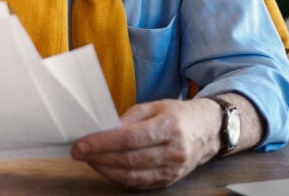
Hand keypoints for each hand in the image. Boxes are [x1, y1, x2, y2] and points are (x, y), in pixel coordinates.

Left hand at [70, 98, 221, 187]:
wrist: (208, 130)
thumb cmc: (179, 115)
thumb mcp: (155, 106)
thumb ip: (129, 118)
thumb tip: (104, 131)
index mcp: (169, 127)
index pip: (130, 138)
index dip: (103, 143)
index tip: (83, 144)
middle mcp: (173, 150)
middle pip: (128, 159)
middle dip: (99, 157)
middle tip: (79, 152)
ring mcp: (173, 169)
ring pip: (132, 175)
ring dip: (105, 169)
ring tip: (89, 160)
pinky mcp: (169, 180)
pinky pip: (139, 182)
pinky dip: (119, 177)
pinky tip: (106, 168)